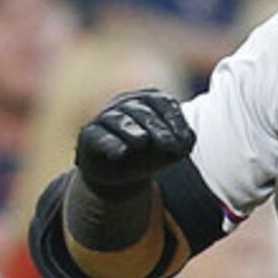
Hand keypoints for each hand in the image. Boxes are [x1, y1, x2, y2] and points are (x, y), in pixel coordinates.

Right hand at [74, 90, 194, 195]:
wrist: (118, 175)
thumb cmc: (149, 155)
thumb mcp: (170, 151)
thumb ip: (183, 143)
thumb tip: (188, 140)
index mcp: (148, 101)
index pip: (163, 103)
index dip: (175, 120)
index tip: (184, 142)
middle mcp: (126, 104)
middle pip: (143, 111)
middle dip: (157, 128)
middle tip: (169, 145)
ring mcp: (105, 118)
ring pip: (119, 120)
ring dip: (132, 130)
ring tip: (142, 141)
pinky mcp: (89, 136)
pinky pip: (98, 136)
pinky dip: (109, 143)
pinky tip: (120, 153)